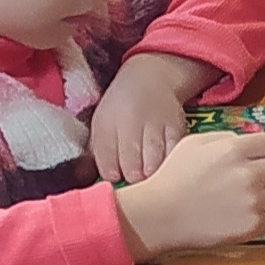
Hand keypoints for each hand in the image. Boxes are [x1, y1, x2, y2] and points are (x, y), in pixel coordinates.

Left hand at [86, 51, 212, 184]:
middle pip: (132, 165)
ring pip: (154, 162)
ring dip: (151, 176)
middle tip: (136, 186)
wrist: (150, 78)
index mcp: (106, 126)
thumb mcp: (102, 125)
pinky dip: (171, 166)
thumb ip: (98, 154)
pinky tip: (168, 171)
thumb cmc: (121, 108)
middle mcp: (129, 124)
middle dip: (133, 180)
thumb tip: (86, 180)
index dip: (111, 176)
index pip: (106, 161)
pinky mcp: (177, 128)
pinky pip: (175, 154)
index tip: (116, 180)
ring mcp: (155, 126)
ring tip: (151, 182)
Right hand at [115, 128, 264, 258]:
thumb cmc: (174, 177)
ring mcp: (253, 201)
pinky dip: (261, 217)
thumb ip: (226, 139)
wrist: (159, 215)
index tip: (263, 157)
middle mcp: (249, 174)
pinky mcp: (253, 225)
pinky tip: (242, 215)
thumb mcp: (194, 144)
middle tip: (261, 177)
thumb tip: (250, 142)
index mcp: (234, 150)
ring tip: (249, 198)